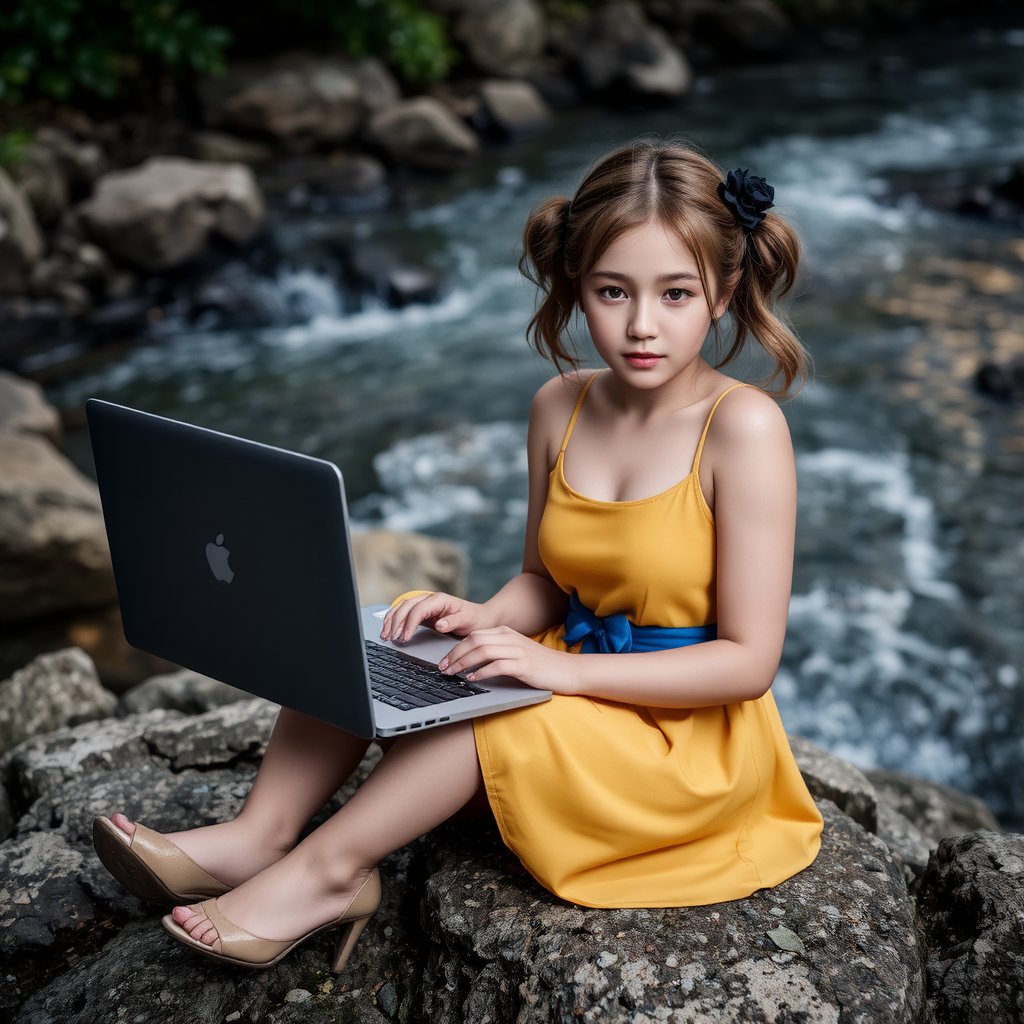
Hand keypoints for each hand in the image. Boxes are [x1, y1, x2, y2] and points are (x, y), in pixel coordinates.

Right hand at [381, 591, 490, 643]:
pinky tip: (389, 629)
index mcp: (439, 600)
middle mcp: (430, 599)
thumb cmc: (475, 619)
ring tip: (385, 635)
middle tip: (391, 638)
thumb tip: (439, 624)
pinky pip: (404, 613)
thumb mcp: (468, 621)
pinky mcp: (422, 612)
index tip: (405, 637)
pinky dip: (394, 620)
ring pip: (402, 607)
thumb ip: (454, 622)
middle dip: (396, 622)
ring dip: (391, 620)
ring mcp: (425, 604)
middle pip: (406, 606)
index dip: (409, 623)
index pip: (418, 609)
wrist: (481, 618)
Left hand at [438, 626, 578, 694]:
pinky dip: (481, 672)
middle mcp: (509, 638)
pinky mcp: (523, 665)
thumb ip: (496, 653)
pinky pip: (497, 665)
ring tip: (453, 674)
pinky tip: (473, 679)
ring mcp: (517, 650)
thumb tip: (470, 662)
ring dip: (463, 663)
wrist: (567, 670)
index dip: (455, 648)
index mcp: (506, 633)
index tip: (444, 661)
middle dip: (454, 654)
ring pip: (482, 651)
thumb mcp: (515, 653)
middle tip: (443, 668)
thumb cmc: (540, 665)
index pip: (474, 635)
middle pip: (474, 641)